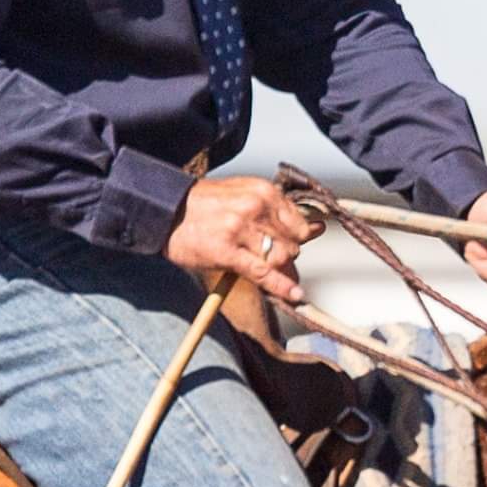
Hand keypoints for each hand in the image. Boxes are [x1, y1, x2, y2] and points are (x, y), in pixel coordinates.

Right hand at [163, 171, 319, 304]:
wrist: (168, 210)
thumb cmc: (206, 205)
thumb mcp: (245, 196)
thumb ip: (279, 211)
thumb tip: (318, 228)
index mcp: (263, 191)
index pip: (300, 224)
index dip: (297, 239)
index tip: (290, 245)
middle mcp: (256, 207)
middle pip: (293, 244)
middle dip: (285, 257)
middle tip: (266, 259)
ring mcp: (241, 229)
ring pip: (281, 259)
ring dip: (277, 270)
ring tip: (259, 266)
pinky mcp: (227, 251)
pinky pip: (263, 273)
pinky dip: (281, 287)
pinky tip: (293, 295)